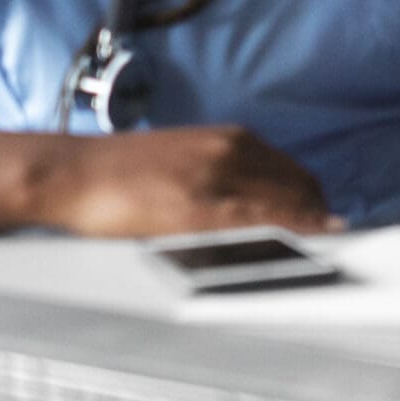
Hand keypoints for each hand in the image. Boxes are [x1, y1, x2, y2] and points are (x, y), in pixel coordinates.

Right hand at [29, 125, 338, 238]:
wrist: (70, 172)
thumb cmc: (121, 174)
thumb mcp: (188, 160)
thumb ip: (227, 174)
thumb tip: (265, 204)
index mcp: (232, 139)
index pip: (296, 176)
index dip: (315, 208)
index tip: (329, 232)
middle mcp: (232, 150)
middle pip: (300, 190)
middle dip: (318, 222)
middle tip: (324, 255)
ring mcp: (216, 177)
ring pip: (286, 205)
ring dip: (309, 232)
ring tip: (320, 261)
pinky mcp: (195, 207)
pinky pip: (258, 222)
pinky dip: (289, 235)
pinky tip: (302, 250)